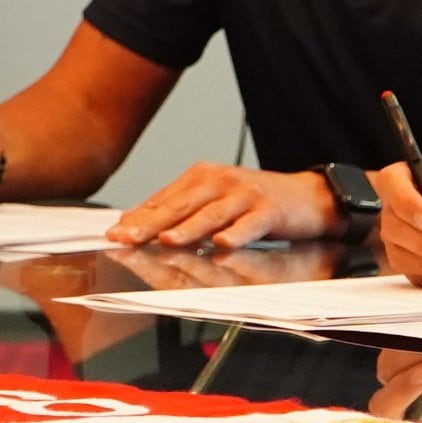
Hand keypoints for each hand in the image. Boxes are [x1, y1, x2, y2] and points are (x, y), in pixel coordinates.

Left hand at [112, 162, 334, 250]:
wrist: (308, 196)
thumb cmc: (256, 202)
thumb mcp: (216, 201)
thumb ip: (182, 211)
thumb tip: (139, 225)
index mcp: (203, 177)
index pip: (163, 199)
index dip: (137, 218)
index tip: (113, 235)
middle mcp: (221, 181)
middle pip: (180, 205)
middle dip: (150, 224)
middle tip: (126, 239)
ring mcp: (246, 195)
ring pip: (211, 214)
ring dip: (187, 229)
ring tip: (166, 241)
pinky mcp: (270, 210)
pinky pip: (250, 225)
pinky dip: (236, 235)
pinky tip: (222, 245)